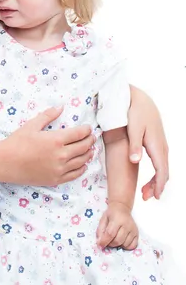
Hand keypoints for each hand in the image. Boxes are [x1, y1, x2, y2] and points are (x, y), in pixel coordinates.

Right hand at [0, 107, 95, 185]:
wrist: (6, 162)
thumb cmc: (18, 141)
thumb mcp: (32, 125)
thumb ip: (48, 115)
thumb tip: (61, 107)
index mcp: (56, 140)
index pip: (79, 134)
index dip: (86, 130)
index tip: (89, 128)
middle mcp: (61, 155)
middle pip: (83, 147)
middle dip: (90, 141)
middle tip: (93, 137)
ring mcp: (59, 169)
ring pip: (81, 161)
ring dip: (88, 154)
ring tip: (90, 149)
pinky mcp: (56, 179)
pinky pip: (74, 175)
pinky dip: (81, 169)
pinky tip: (83, 165)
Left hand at [96, 202, 138, 249]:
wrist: (122, 208)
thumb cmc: (111, 214)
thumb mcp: (103, 219)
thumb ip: (100, 230)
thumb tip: (100, 243)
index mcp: (117, 219)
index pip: (110, 233)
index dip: (104, 241)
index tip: (100, 246)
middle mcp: (127, 224)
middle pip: (118, 240)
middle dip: (111, 244)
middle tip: (107, 241)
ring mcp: (133, 230)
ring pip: (125, 244)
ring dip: (118, 245)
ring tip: (115, 239)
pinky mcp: (137, 234)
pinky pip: (132, 246)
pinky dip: (126, 247)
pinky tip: (122, 241)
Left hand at [127, 86, 168, 200]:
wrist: (141, 100)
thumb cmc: (136, 113)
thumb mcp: (133, 128)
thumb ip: (134, 145)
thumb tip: (135, 161)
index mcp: (157, 146)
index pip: (161, 171)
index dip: (158, 186)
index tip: (154, 197)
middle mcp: (162, 147)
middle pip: (164, 172)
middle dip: (157, 187)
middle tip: (145, 197)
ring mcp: (162, 145)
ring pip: (163, 168)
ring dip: (157, 181)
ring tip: (146, 191)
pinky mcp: (158, 143)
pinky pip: (161, 162)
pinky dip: (157, 173)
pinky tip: (150, 176)